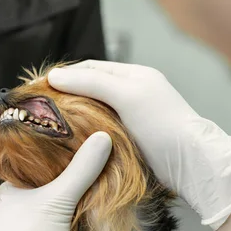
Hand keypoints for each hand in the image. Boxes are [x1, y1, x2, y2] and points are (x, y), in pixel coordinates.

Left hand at [0, 132, 112, 230]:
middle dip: (62, 178)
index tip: (76, 147)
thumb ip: (81, 170)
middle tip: (87, 165)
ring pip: (45, 204)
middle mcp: (7, 207)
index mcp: (6, 189)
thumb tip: (103, 138)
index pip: (31, 162)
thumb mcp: (59, 199)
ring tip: (89, 185)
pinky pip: (48, 222)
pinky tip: (80, 213)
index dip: (54, 154)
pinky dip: (63, 217)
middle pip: (40, 183)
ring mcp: (17, 227)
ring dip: (63, 199)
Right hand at [48, 60, 230, 229]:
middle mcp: (132, 93)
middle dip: (67, 96)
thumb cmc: (162, 124)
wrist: (190, 163)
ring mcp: (131, 117)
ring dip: (75, 116)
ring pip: (94, 111)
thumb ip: (92, 82)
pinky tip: (72, 139)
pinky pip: (101, 129)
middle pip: (91, 89)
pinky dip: (86, 131)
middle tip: (41, 108)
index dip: (65, 75)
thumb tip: (55, 75)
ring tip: (52, 124)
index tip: (40, 87)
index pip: (90, 68)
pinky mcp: (130, 138)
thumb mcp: (126, 95)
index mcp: (133, 75)